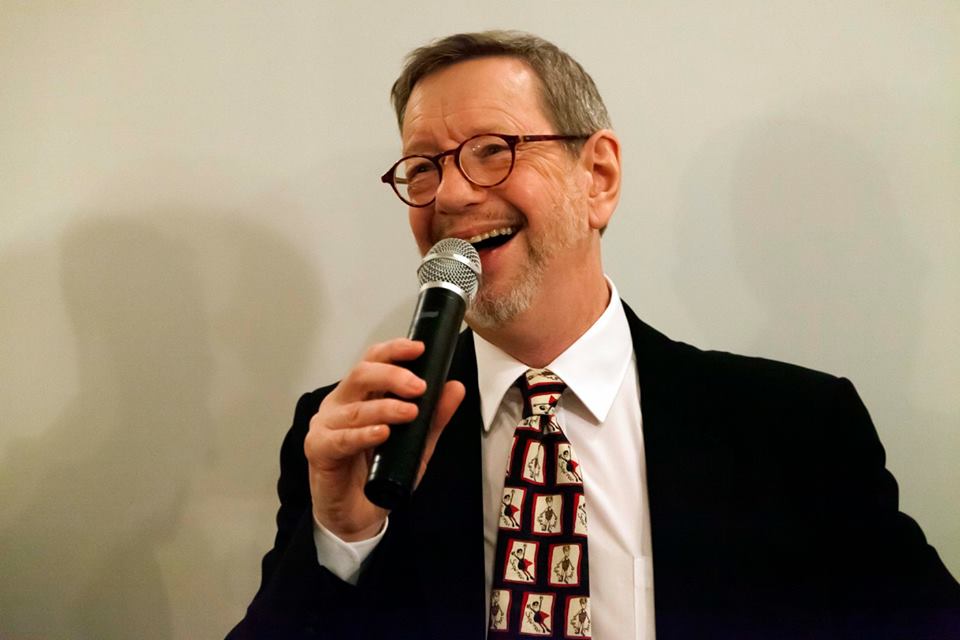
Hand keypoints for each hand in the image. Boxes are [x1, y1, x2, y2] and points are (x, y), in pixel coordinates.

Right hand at [304, 338, 464, 541]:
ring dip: (385, 407)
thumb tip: (455, 388)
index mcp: (360, 394)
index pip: (373, 360)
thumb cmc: (380, 474)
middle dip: (392, 376)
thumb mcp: (416, 445)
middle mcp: (340, 403)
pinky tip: (382, 433)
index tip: (419, 349)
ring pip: (355, 408)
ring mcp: (326, 425)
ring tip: (409, 412)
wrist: (357, 516)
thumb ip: (433, 417)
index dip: (394, 350)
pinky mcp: (318, 450)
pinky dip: (363, 434)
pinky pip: (340, 438)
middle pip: (361, 375)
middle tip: (419, 387)